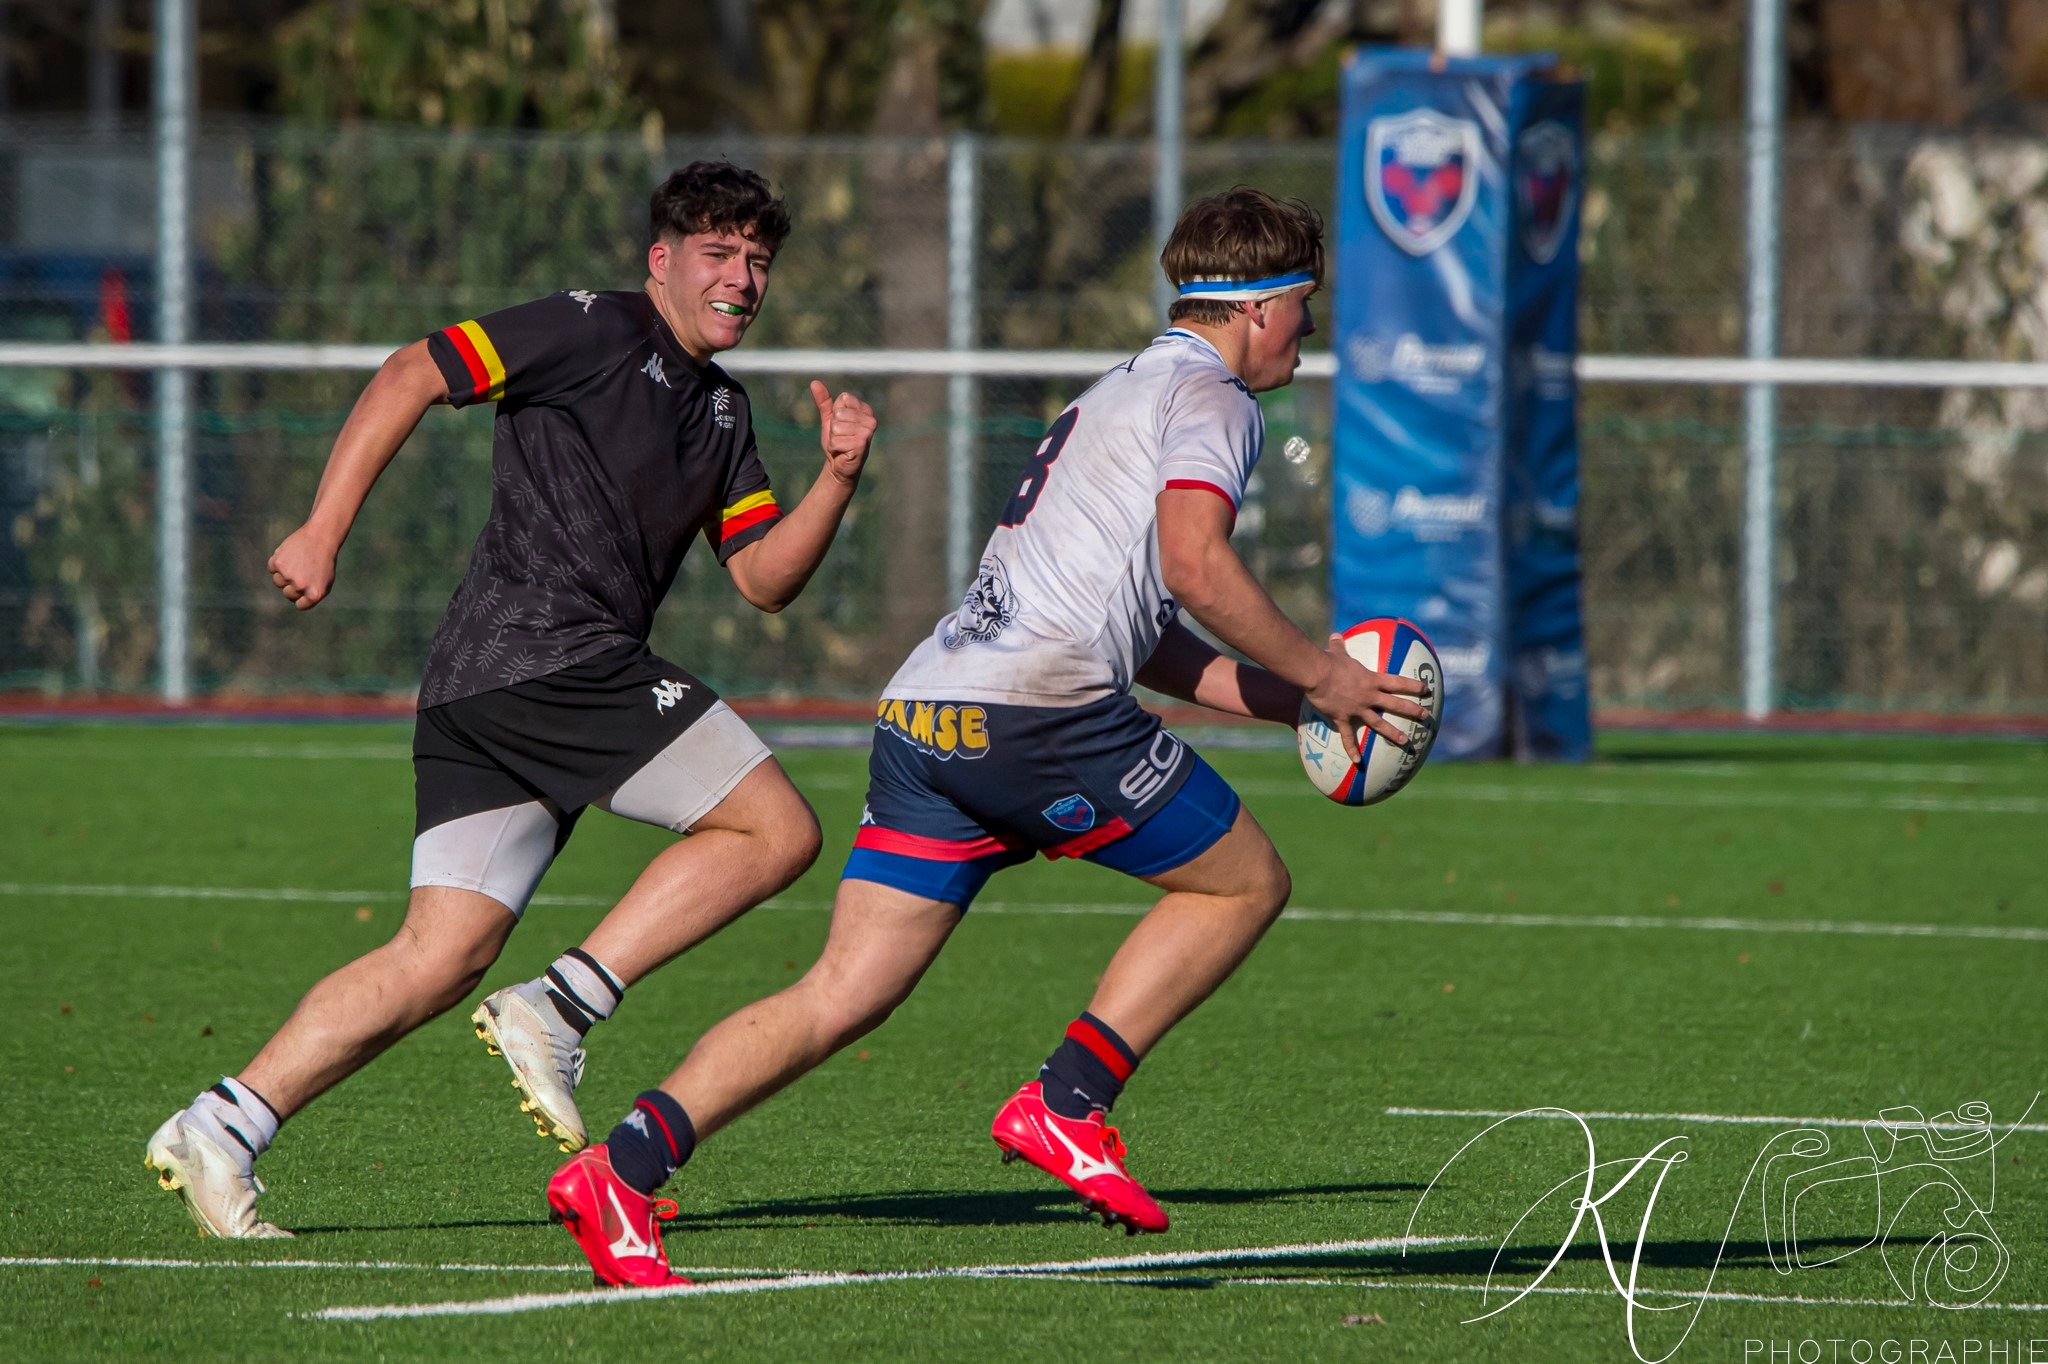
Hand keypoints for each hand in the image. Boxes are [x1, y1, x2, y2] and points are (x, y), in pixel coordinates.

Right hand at [268, 524, 338, 610]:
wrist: (321, 537)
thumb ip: (311, 595)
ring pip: (278, 581)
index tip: (306, 585)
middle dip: (293, 585)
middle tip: (303, 570)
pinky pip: (272, 568)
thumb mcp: (325, 581)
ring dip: (284, 573)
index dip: (301, 596)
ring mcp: (288, 575)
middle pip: (288, 594)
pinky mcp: (278, 563)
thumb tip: (296, 602)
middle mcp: (301, 587)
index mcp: (315, 594)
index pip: (300, 605)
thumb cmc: (324, 560)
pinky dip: (277, 561)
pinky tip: (290, 553)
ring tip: (298, 560)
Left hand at [810, 380, 876, 483]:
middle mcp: (870, 418)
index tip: (842, 424)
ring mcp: (868, 431)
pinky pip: (836, 440)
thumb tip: (814, 382)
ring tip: (842, 445)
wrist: (839, 466)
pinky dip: (835, 448)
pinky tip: (843, 452)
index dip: (836, 413)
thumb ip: (824, 401)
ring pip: (836, 427)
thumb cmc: (837, 441)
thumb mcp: (829, 419)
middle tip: (841, 437)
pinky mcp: (862, 443)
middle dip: (834, 428)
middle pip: (838, 413)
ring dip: (834, 439)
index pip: (843, 398)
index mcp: (865, 409)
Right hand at [1304, 633, 1432, 763]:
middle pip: (1395, 704)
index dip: (1413, 686)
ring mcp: (1357, 709)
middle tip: (1426, 716)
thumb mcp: (1337, 652)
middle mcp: (1369, 696)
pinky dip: (1352, 750)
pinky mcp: (1343, 718)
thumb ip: (1339, 645)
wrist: (1317, 674)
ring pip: (1379, 724)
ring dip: (1394, 734)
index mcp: (1371, 680)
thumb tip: (1335, 635)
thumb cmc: (1328, 661)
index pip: (1398, 683)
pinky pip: (1348, 737)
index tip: (1426, 689)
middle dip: (1412, 710)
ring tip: (1406, 742)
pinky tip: (1358, 762)